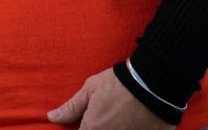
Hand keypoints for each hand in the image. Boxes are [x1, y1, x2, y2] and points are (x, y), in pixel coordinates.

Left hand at [47, 68, 172, 129]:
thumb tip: (52, 117)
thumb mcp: (91, 89)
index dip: (81, 129)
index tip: (85, 123)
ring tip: (119, 118)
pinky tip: (132, 123)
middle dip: (97, 128)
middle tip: (106, 117)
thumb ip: (72, 107)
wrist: (155, 82)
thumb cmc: (120, 83)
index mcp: (92, 129)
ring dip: (114, 129)